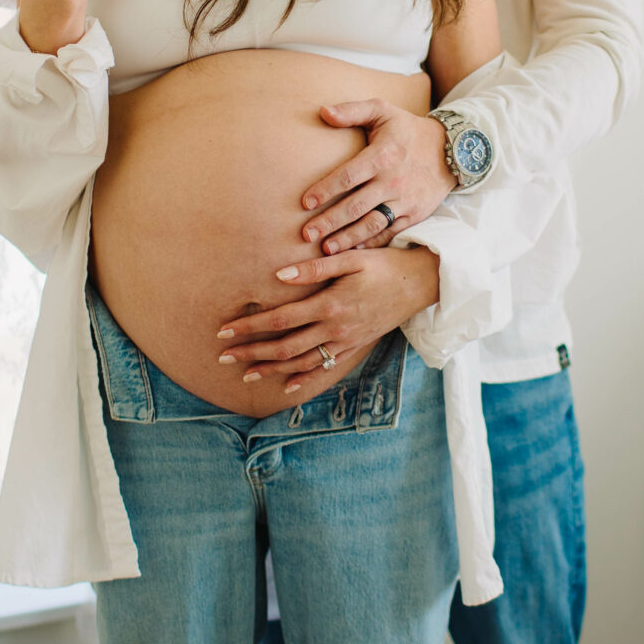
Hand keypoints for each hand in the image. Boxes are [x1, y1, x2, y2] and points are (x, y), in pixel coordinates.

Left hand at [215, 247, 440, 395]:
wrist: (420, 283)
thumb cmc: (384, 265)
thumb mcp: (350, 259)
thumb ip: (314, 269)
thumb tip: (280, 276)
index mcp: (329, 305)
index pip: (280, 319)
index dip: (250, 326)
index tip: (225, 330)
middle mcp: (335, 329)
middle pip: (284, 347)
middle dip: (251, 352)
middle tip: (223, 357)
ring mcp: (346, 342)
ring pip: (302, 362)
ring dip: (271, 369)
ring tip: (245, 373)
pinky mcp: (355, 346)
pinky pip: (325, 367)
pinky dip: (304, 377)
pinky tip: (286, 385)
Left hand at [299, 102, 452, 253]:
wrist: (452, 150)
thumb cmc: (408, 129)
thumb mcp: (383, 110)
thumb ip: (352, 111)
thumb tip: (322, 111)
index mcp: (382, 156)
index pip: (348, 176)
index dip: (325, 189)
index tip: (305, 203)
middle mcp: (393, 181)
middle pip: (355, 206)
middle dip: (329, 222)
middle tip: (306, 234)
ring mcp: (404, 201)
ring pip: (371, 224)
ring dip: (347, 238)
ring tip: (325, 250)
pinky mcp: (414, 214)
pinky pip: (389, 232)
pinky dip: (371, 243)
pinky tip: (353, 250)